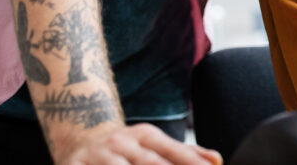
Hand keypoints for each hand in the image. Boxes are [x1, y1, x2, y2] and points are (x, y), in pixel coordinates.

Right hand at [60, 123, 220, 164]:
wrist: (79, 136)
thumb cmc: (126, 147)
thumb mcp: (153, 143)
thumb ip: (185, 153)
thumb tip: (217, 161)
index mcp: (144, 135)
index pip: (173, 151)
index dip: (191, 163)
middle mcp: (121, 142)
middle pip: (149, 163)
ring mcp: (97, 155)